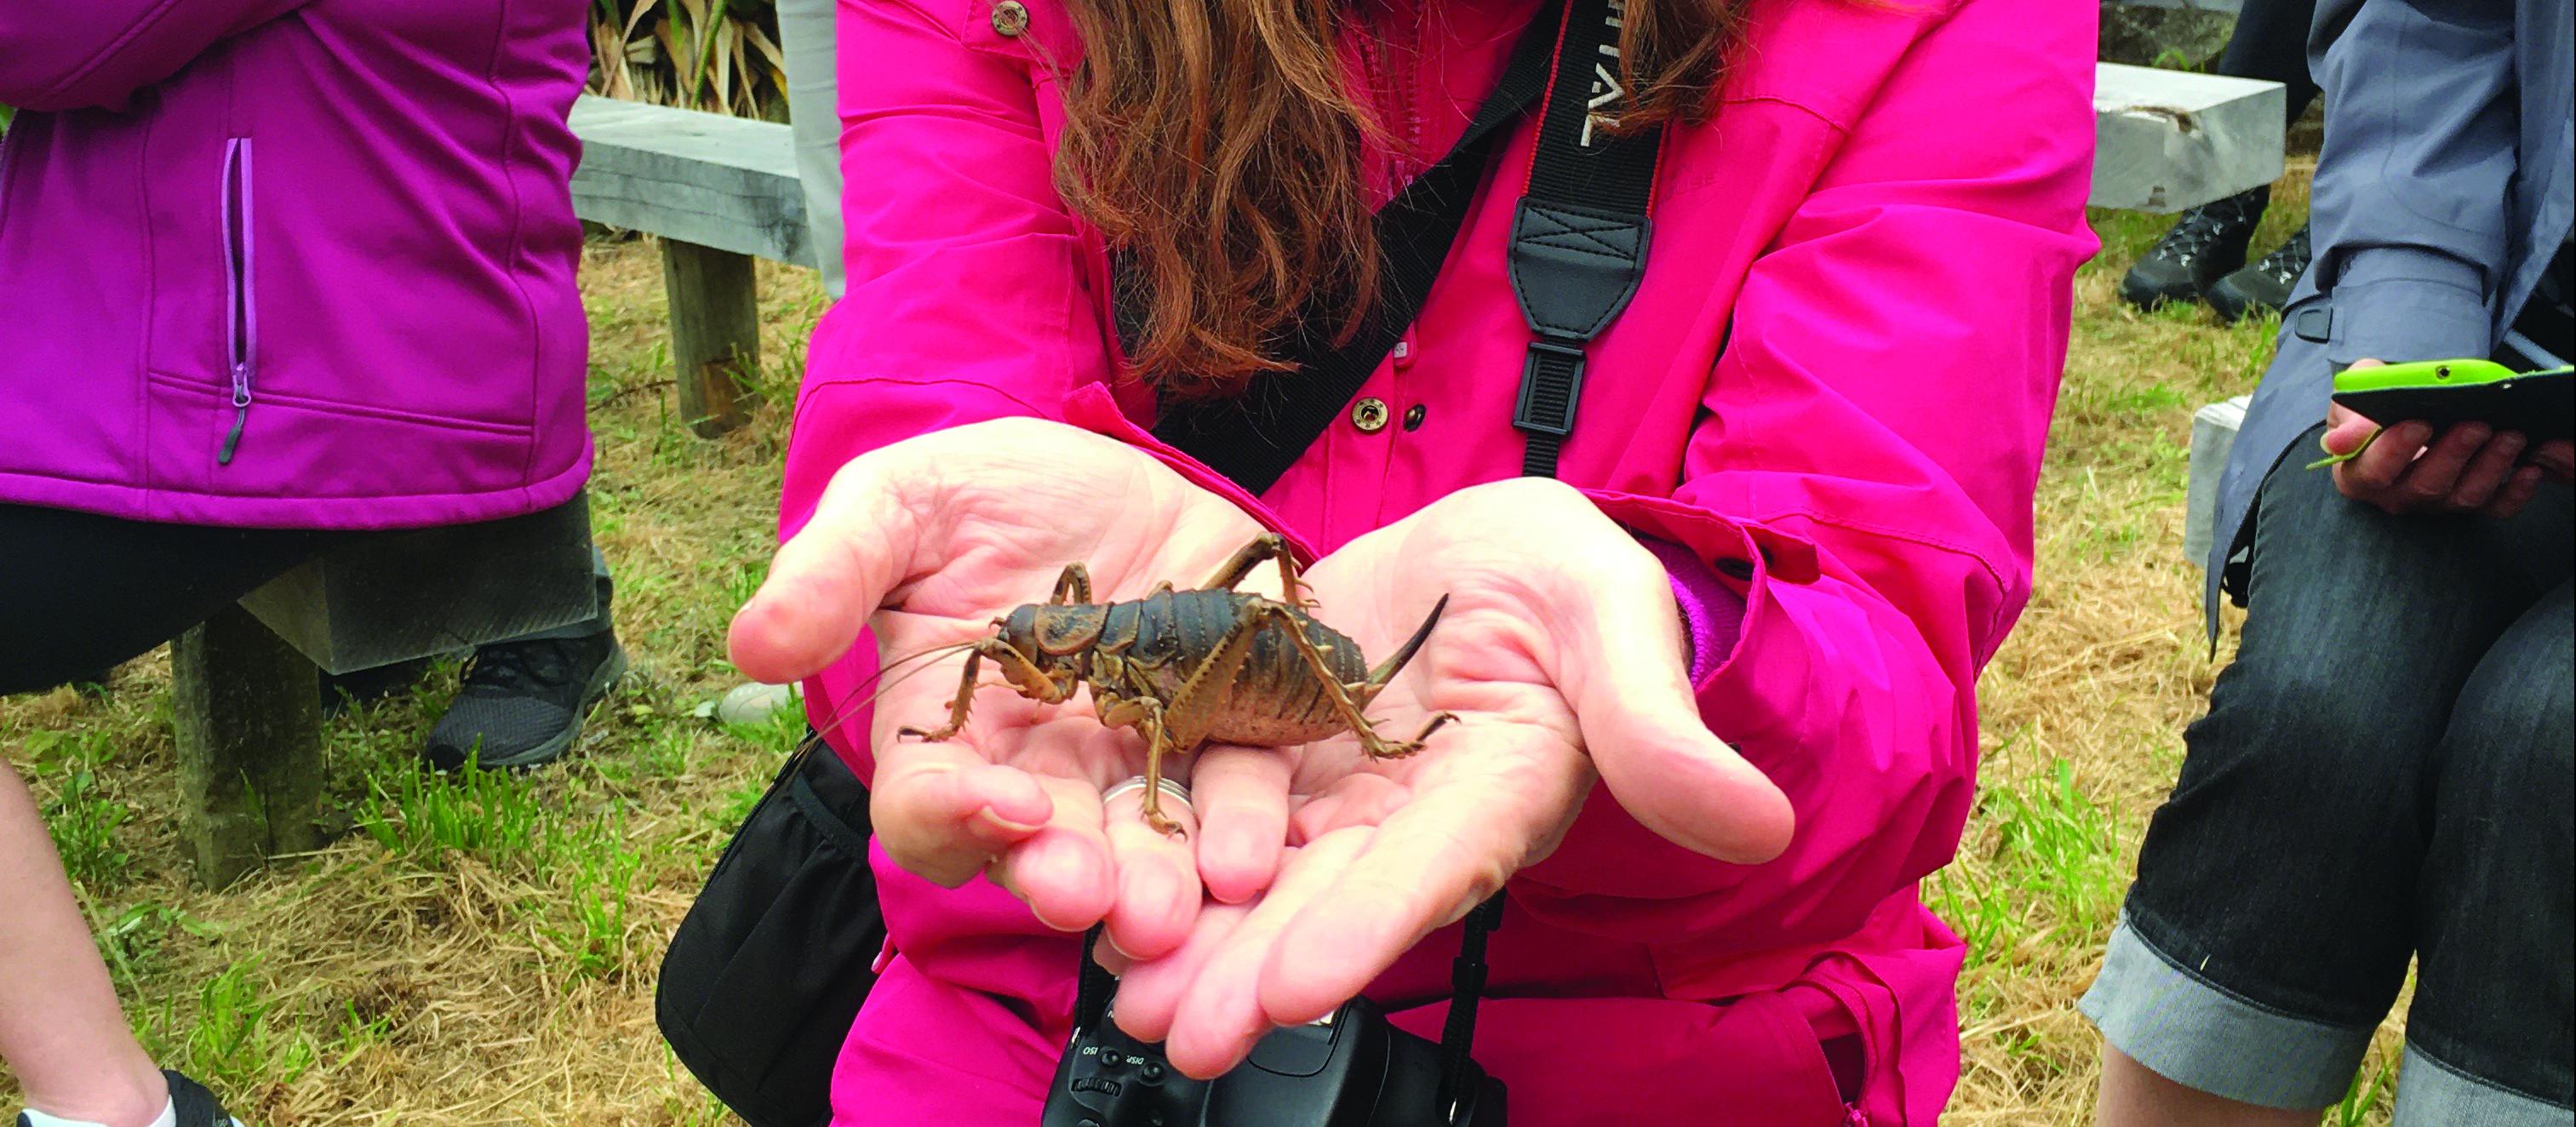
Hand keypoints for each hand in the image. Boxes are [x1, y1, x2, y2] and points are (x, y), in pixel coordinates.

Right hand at [727, 417, 1279, 956]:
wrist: (1120, 469)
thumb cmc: (988, 493)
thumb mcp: (903, 503)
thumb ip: (835, 569)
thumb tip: (752, 645)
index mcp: (950, 736)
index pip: (929, 805)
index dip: (954, 815)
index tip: (1000, 801)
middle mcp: (1043, 775)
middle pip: (1044, 853)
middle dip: (1069, 878)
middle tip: (1093, 896)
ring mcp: (1138, 766)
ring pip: (1145, 851)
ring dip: (1160, 885)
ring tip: (1177, 903)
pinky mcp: (1229, 738)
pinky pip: (1241, 799)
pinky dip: (1249, 829)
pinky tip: (1258, 851)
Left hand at [1091, 477, 1794, 1077]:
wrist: (1489, 544)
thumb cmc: (1574, 579)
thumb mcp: (1611, 617)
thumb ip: (1657, 723)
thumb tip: (1755, 823)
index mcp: (1498, 789)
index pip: (1435, 868)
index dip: (1370, 927)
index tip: (1303, 988)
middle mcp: (1408, 812)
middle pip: (1329, 901)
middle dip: (1255, 972)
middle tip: (1183, 1036)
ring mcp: (1334, 785)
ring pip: (1257, 873)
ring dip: (1195, 937)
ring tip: (1124, 995)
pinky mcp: (1269, 743)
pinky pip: (1207, 801)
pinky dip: (1159, 850)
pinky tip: (1095, 893)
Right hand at [2324, 359, 2568, 516]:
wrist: (2400, 417)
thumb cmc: (2374, 410)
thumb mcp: (2353, 400)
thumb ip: (2348, 415)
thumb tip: (2342, 442)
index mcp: (2359, 474)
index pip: (2373, 472)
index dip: (2396, 451)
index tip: (2419, 422)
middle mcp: (2396, 496)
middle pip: (2425, 485)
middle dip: (2454, 454)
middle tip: (2477, 424)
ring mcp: (2434, 503)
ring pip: (2463, 496)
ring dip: (2491, 466)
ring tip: (2510, 436)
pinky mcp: (2468, 505)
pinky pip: (2494, 508)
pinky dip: (2515, 492)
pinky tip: (2529, 469)